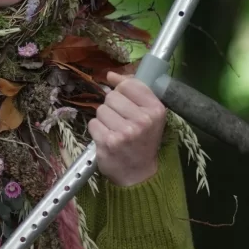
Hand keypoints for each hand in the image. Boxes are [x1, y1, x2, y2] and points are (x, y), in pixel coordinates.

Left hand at [88, 70, 166, 186]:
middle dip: (112, 107)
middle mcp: (142, 120)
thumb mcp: (148, 114)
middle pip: (111, 96)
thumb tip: (110, 75)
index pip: (129, 84)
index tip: (125, 102)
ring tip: (115, 130)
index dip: (122, 90)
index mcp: (156, 110)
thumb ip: (133, 90)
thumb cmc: (142, 140)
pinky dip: (97, 130)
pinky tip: (107, 138)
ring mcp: (125, 132)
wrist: (138, 173)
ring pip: (101, 109)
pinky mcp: (109, 142)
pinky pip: (93, 123)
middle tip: (121, 121)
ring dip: (104, 119)